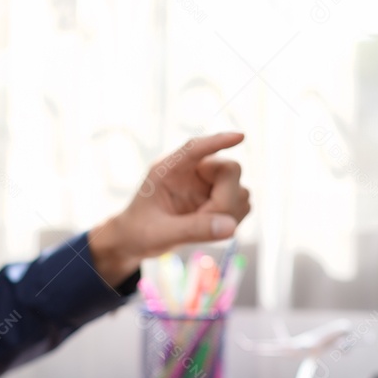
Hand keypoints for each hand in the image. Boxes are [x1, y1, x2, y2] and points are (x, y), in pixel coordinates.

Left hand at [89, 132, 250, 285]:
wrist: (135, 240)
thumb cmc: (140, 232)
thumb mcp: (160, 234)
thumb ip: (194, 229)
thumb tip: (232, 227)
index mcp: (169, 170)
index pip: (196, 148)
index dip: (218, 141)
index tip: (239, 137)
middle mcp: (193, 172)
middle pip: (230, 170)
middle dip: (225, 200)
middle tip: (204, 222)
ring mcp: (208, 185)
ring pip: (240, 190)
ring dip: (228, 213)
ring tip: (200, 229)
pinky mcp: (219, 200)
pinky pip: (242, 205)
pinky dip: (232, 220)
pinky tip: (211, 230)